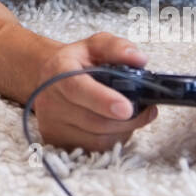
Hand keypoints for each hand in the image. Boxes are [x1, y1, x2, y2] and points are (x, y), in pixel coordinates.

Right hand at [31, 32, 157, 152]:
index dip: (102, 100)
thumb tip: (139, 59)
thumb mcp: (96, 45)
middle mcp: (50, 100)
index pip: (78, 88)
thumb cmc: (77, 62)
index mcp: (58, 71)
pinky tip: (115, 127)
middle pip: (94, 121)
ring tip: (130, 116)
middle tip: (146, 110)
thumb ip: (117, 48)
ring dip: (122, 131)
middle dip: (127, 120)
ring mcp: (51, 124)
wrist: (48, 78)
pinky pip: (93, 150)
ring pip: (97, 140)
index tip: (126, 108)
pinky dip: (111, 140)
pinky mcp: (56, 142)